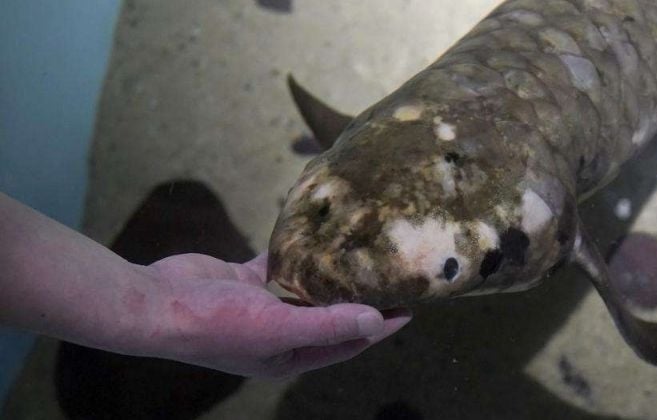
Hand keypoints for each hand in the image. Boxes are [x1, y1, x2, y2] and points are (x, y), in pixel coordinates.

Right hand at [143, 253, 410, 377]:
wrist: (155, 302)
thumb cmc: (214, 324)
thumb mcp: (276, 329)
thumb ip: (327, 325)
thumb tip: (375, 321)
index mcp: (288, 356)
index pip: (346, 342)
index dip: (377, 328)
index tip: (407, 309)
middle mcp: (278, 333)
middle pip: (329, 315)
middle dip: (358, 298)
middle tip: (389, 275)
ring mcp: (260, 306)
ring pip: (304, 288)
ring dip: (328, 274)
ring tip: (361, 253)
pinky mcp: (244, 281)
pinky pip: (278, 265)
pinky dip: (294, 252)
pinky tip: (314, 235)